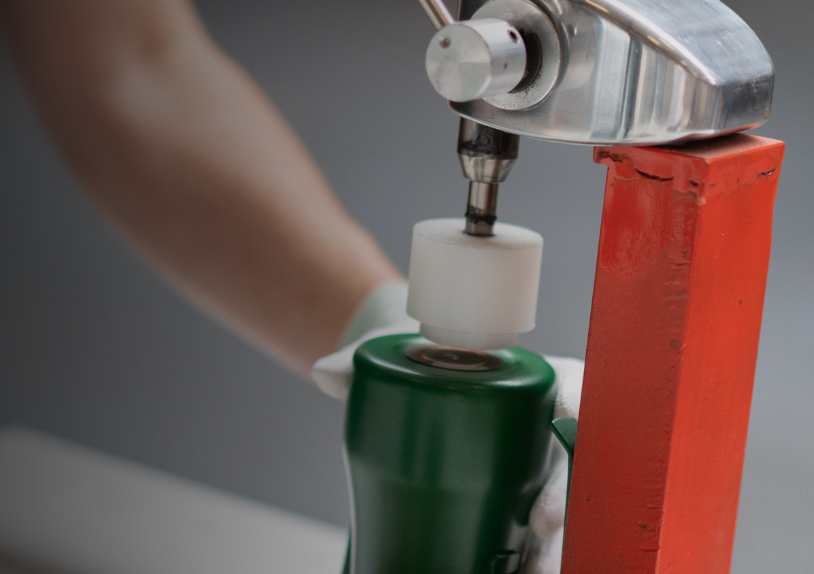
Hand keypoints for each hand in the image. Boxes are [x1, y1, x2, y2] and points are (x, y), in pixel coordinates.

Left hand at [308, 280, 584, 571]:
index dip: (577, 408)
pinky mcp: (521, 505)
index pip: (573, 389)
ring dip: (551, 547)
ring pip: (560, 511)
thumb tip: (326, 374)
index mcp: (536, 380)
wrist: (418, 376)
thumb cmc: (419, 358)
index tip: (566, 423)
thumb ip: (361, 360)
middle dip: (565, 497)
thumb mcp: (395, 352)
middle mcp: (549, 428)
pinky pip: (535, 537)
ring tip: (530, 573)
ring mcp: (540, 471)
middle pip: (573, 463)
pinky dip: (530, 559)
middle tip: (542, 525)